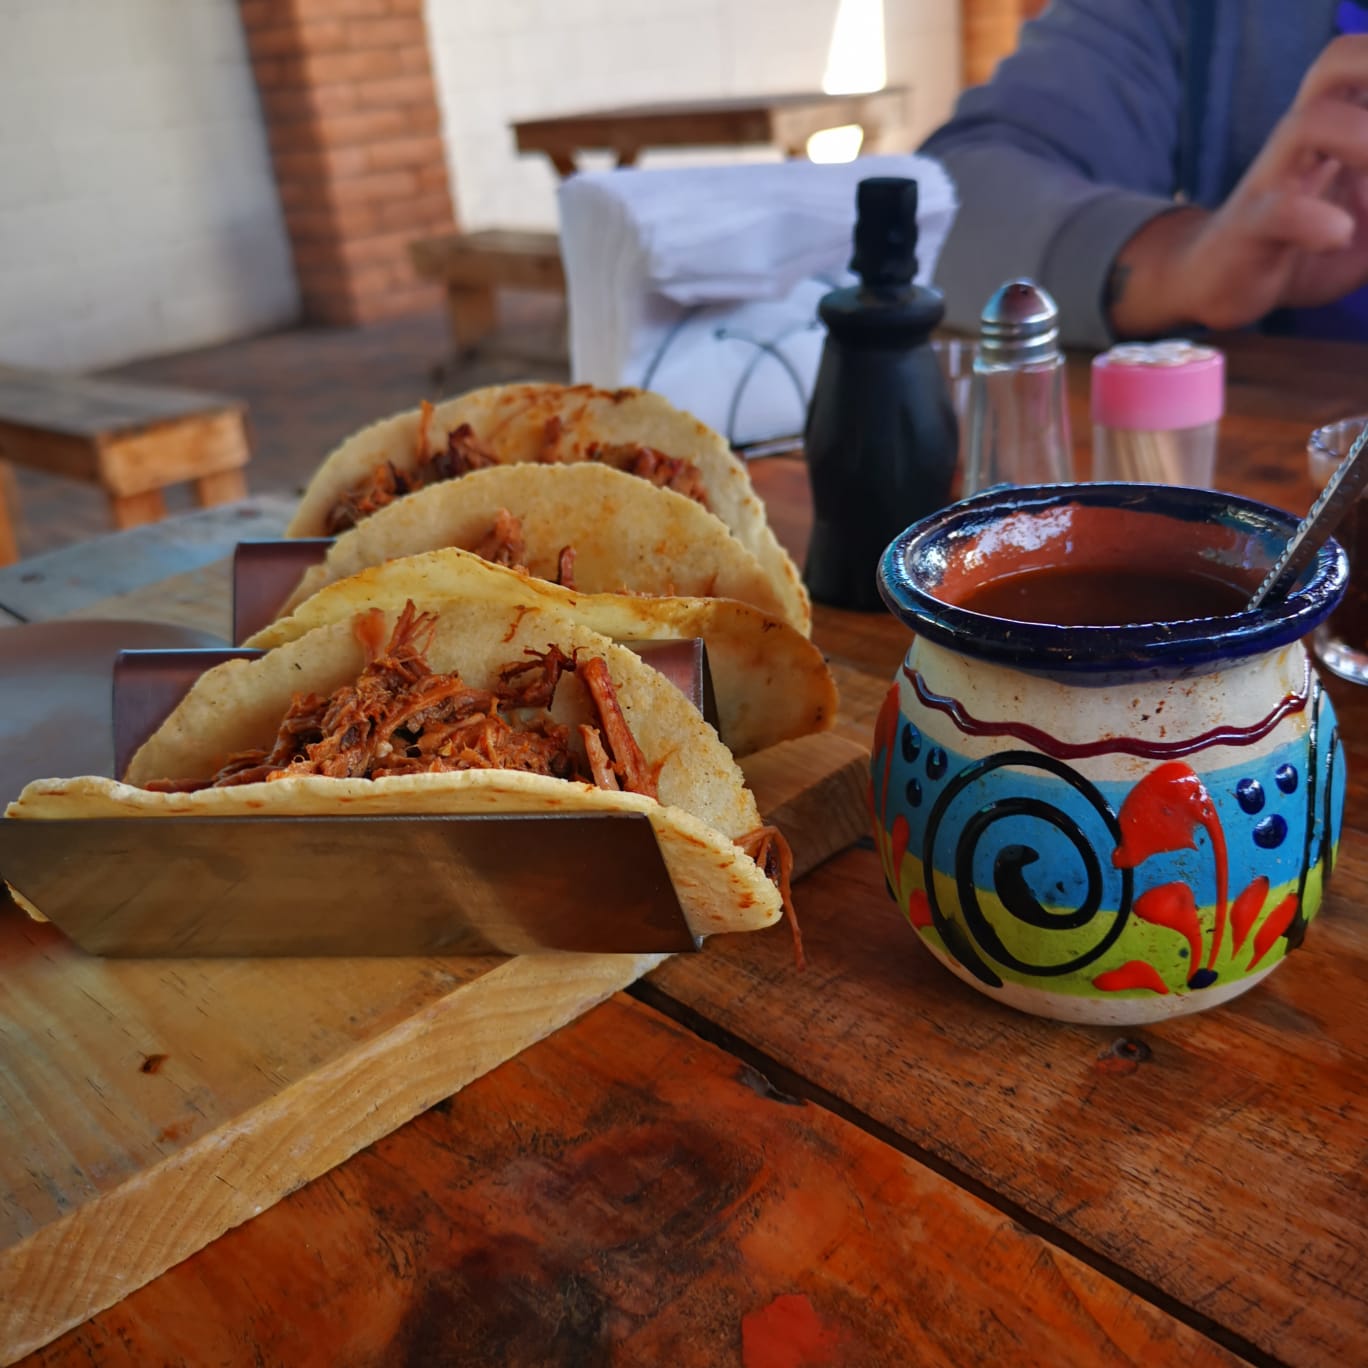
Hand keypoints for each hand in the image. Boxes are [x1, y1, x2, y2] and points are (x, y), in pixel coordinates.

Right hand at [1108, 34, 1367, 336]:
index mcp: (1336, 128)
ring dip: (1363, 138)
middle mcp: (1300, 141)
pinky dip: (1313, 220)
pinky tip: (1338, 233)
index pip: (1363, 64)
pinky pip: (1277, 212)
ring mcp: (1270, 180)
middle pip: (1335, 63)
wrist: (1215, 287)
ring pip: (1308, 122)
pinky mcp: (1247, 230)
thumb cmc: (1299, 252)